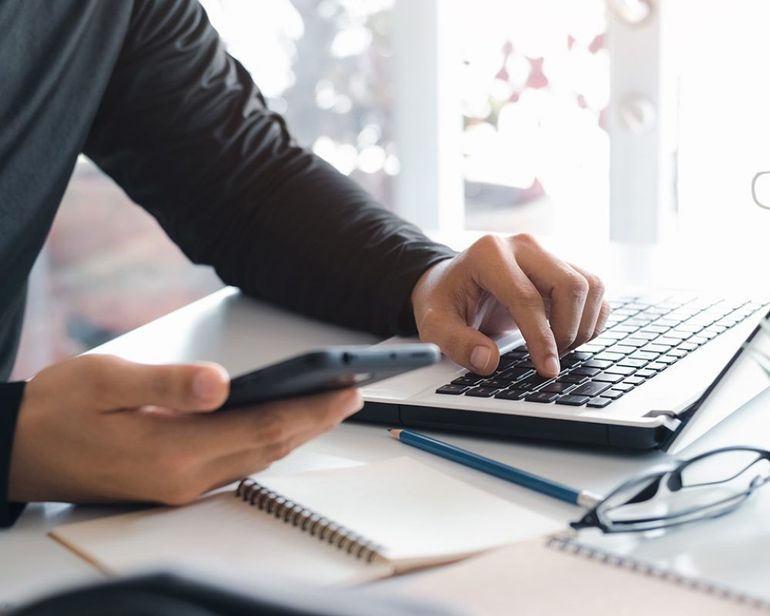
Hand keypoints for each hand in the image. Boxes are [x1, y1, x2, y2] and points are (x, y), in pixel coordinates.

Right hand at [8, 355, 361, 504]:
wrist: (19, 450)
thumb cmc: (57, 411)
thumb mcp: (106, 382)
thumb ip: (166, 384)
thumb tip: (220, 382)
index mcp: (172, 452)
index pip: (262, 426)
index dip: (311, 408)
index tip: (346, 389)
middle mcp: (184, 478)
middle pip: (270, 446)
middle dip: (317, 420)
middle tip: (353, 393)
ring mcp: (181, 487)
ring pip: (257, 457)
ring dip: (297, 431)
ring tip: (328, 404)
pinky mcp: (174, 484)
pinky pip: (237, 463)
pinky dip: (268, 441)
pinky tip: (280, 423)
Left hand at [411, 234, 609, 377]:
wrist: (450, 282)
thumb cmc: (443, 301)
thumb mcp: (434, 325)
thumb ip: (456, 343)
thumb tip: (488, 360)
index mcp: (488, 254)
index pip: (527, 298)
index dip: (542, 339)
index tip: (547, 369)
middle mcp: (522, 246)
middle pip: (571, 286)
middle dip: (568, 331)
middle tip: (550, 360)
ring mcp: (545, 253)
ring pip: (590, 286)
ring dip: (583, 325)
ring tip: (558, 349)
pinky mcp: (561, 265)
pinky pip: (595, 290)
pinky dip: (591, 318)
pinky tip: (568, 336)